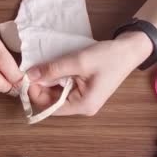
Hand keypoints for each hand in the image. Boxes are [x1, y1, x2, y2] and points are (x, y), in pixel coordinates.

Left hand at [26, 31, 152, 115]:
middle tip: (31, 69)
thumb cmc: (109, 57)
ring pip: (56, 94)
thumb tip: (30, 76)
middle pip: (52, 101)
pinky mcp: (83, 90)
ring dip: (47, 81)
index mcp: (83, 105)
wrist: (130, 49)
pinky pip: (64, 87)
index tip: (26, 77)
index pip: (49, 107)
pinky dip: (55, 78)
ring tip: (40, 66)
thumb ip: (53, 70)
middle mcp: (82, 107)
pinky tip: (51, 67)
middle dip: (40, 87)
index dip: (35, 93)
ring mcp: (83, 99)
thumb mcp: (79, 61)